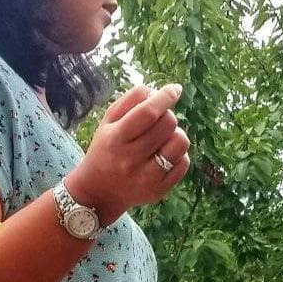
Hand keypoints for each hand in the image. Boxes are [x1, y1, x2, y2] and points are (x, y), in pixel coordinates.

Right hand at [67, 84, 190, 221]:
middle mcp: (130, 160)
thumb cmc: (107, 148)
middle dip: (168, 115)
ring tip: (164, 138)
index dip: (165, 97)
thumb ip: (131, 100)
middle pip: (167, 124)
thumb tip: (159, 91)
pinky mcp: (159, 190)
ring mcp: (146, 178)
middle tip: (159, 121)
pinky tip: (165, 155)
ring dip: (176, 134)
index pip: (147, 113)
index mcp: (115, 139)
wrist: (99, 192)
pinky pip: (184, 163)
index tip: (174, 89)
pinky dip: (178, 154)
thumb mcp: (108, 121)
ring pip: (180, 143)